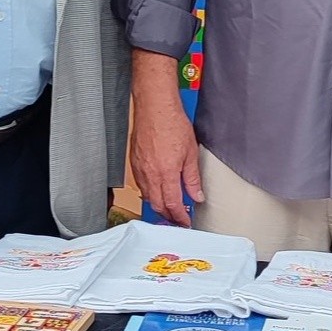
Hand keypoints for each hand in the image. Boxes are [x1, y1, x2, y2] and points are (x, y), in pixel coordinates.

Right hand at [129, 86, 201, 225]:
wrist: (155, 108)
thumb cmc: (173, 124)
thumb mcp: (190, 153)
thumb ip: (192, 178)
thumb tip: (197, 195)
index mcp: (166, 174)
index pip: (172, 204)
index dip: (179, 217)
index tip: (185, 222)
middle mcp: (150, 174)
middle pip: (157, 204)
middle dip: (167, 216)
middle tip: (177, 219)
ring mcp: (140, 169)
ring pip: (147, 196)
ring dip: (157, 205)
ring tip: (168, 208)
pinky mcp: (134, 162)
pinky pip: (140, 184)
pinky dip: (149, 192)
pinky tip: (156, 190)